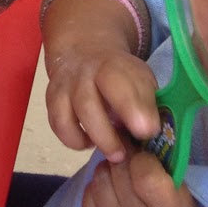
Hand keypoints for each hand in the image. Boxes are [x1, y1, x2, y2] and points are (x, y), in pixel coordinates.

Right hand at [45, 41, 159, 162]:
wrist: (84, 51)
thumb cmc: (122, 75)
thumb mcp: (141, 80)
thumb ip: (148, 103)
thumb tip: (155, 135)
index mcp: (112, 67)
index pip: (118, 84)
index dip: (132, 109)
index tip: (146, 132)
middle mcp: (82, 75)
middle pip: (87, 105)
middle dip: (107, 136)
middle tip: (125, 155)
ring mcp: (64, 87)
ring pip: (66, 117)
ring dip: (90, 140)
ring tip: (113, 154)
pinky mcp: (52, 100)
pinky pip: (57, 125)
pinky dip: (72, 139)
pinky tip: (90, 141)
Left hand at [82, 152, 207, 206]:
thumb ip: (166, 175)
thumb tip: (142, 144)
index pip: (144, 171)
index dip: (143, 158)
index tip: (147, 156)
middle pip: (119, 168)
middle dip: (125, 156)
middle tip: (131, 157)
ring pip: (100, 176)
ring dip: (110, 169)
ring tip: (121, 175)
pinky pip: (87, 192)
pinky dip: (97, 186)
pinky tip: (110, 191)